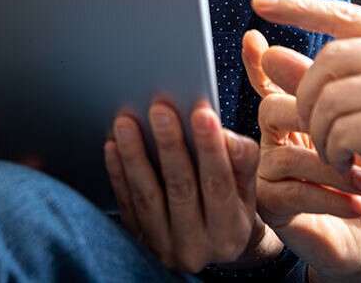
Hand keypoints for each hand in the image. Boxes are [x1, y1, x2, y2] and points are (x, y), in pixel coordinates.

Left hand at [102, 101, 279, 272]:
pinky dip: (118, 174)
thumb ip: (243, 162)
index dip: (211, 149)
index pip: (219, 185)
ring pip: (147, 197)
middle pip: (180, 190)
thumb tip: (225, 135)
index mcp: (230, 232)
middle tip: (160, 111)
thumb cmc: (230, 209)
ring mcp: (163, 248)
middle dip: (170, 146)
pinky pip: (126, 205)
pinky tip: (112, 147)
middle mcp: (196, 247)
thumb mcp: (247, 191)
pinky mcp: (138, 243)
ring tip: (126, 123)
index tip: (202, 114)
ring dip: (135, 157)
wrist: (209, 250)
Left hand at [251, 0, 360, 280]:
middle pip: (327, 59)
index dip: (296, 7)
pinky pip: (342, 132)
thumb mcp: (359, 107)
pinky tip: (351, 168)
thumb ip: (316, 79)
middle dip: (308, 101)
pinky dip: (334, 155)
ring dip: (320, 135)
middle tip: (318, 133)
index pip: (342, 13)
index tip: (258, 2)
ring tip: (338, 154)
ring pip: (330, 98)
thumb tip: (266, 52)